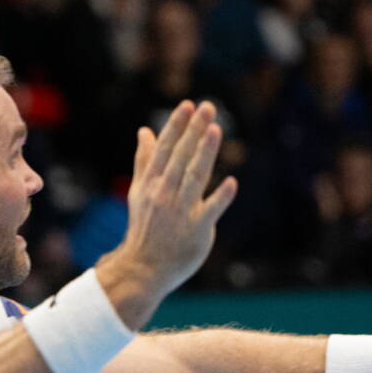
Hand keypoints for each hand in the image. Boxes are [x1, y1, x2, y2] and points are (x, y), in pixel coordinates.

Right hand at [99, 101, 238, 322]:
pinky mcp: (197, 229)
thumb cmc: (145, 226)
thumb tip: (145, 130)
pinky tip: (232, 182)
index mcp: (151, 182)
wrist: (143, 267)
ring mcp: (181, 211)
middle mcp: (164, 193)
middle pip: (181, 157)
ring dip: (204, 153)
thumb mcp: (139, 191)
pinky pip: (210, 210)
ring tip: (215, 130)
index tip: (188, 105)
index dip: (176, 126)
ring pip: (195, 177)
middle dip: (193, 131)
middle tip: (207, 107)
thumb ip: (145, 160)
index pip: (165, 149)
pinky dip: (220, 197)